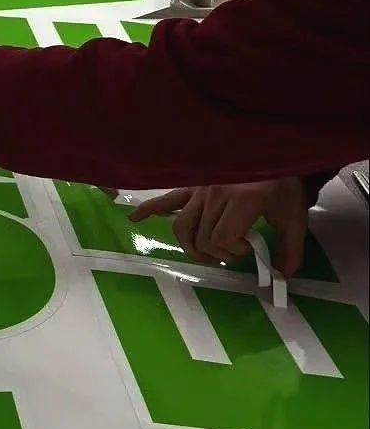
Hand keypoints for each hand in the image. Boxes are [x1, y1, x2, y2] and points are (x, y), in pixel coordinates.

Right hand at [129, 176, 307, 274]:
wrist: (275, 152)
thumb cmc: (284, 186)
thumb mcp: (295, 218)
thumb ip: (290, 249)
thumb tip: (280, 276)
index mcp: (242, 199)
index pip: (222, 238)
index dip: (233, 251)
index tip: (249, 247)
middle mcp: (216, 193)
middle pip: (202, 237)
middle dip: (218, 252)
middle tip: (235, 250)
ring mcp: (201, 189)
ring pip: (183, 226)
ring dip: (191, 246)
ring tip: (204, 253)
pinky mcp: (193, 186)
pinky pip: (167, 198)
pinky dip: (149, 208)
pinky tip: (133, 217)